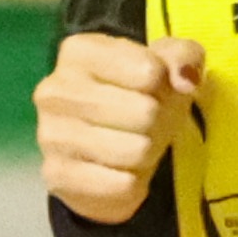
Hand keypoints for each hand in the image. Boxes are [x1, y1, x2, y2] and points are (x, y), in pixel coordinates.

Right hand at [36, 30, 205, 228]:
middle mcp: (55, 90)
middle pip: (145, 112)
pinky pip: (122, 184)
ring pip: (137, 150)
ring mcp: (50, 135)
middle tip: (148, 123)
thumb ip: (183, 56)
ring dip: (148, 153)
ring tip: (135, 145)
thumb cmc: (136, 95)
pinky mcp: (57, 176)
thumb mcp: (166, 63)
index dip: (166, 85)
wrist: (101, 149)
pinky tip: (119, 171)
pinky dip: (132, 183)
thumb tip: (186, 81)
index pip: (150, 71)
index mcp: (79, 51)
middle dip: (158, 122)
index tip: (154, 90)